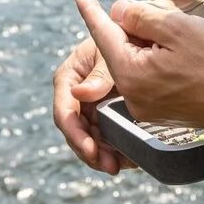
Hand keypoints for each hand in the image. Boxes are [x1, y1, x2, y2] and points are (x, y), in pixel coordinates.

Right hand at [53, 34, 136, 175]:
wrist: (139, 36)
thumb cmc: (121, 38)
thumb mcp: (110, 53)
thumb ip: (99, 74)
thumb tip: (80, 94)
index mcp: (69, 77)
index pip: (64, 111)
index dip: (75, 133)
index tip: (90, 149)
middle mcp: (75, 95)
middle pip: (75, 131)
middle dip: (89, 151)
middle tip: (110, 166)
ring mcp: (90, 107)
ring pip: (89, 138)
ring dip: (101, 156)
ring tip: (119, 166)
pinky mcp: (104, 114)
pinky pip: (105, 137)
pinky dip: (114, 150)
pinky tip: (128, 159)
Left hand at [73, 0, 203, 132]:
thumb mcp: (177, 28)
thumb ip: (140, 17)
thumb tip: (117, 12)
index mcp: (131, 75)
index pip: (103, 35)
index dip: (92, 11)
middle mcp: (133, 97)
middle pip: (120, 50)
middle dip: (135, 31)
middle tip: (163, 21)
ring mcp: (147, 109)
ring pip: (136, 64)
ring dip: (150, 47)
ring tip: (182, 43)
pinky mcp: (163, 112)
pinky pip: (150, 79)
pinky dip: (159, 63)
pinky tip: (184, 57)